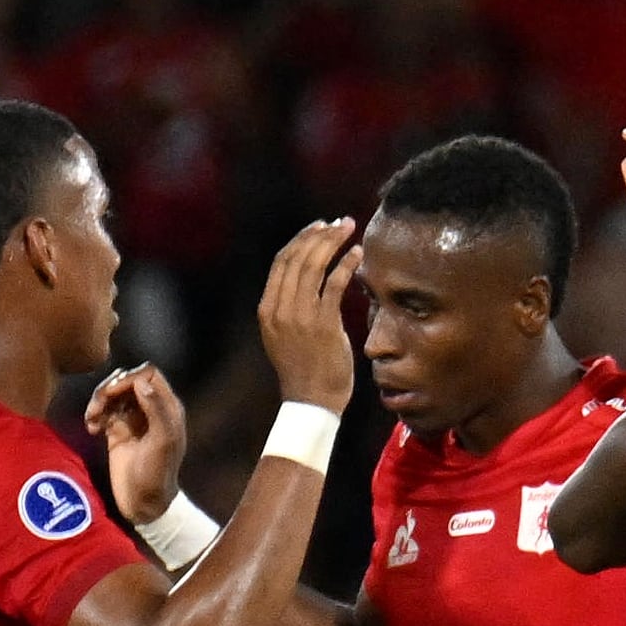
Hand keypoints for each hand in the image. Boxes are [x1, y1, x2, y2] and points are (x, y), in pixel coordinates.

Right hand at [85, 363, 188, 522]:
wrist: (143, 502)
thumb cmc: (157, 473)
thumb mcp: (163, 441)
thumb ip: (156, 409)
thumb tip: (140, 381)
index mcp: (166, 407)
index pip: (148, 374)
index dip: (130, 377)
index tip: (115, 391)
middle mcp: (149, 408)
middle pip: (127, 380)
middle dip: (110, 388)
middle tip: (98, 405)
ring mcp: (131, 419)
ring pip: (112, 394)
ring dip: (98, 401)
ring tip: (91, 419)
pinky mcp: (116, 431)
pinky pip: (103, 411)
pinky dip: (94, 414)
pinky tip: (91, 428)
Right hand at [258, 219, 362, 412]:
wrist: (312, 402)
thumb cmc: (305, 369)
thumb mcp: (286, 334)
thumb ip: (292, 307)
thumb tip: (309, 278)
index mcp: (267, 309)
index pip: (281, 262)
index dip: (300, 240)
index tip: (319, 228)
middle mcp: (279, 309)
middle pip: (297, 258)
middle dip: (319, 235)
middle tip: (339, 222)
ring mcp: (300, 316)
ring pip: (314, 266)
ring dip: (333, 243)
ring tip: (350, 230)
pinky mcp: (323, 324)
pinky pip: (335, 284)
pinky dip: (347, 264)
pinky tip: (358, 254)